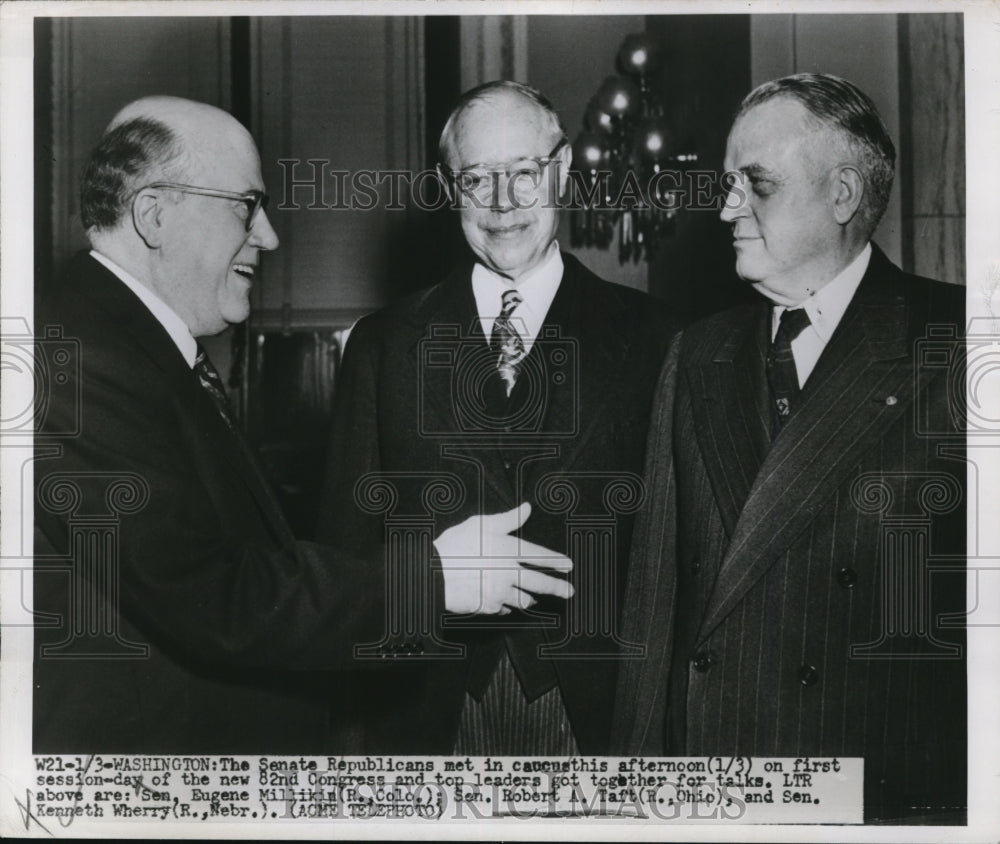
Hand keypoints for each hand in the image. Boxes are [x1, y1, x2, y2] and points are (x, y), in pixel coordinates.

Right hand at [433, 503, 573, 614]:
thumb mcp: (482, 523)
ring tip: (535, 599)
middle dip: (557, 588)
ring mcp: (500, 592)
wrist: (435, 574)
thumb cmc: (456, 545)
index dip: (556, 561)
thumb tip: (527, 508)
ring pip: (524, 600)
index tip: (568, 566)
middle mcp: (510, 573)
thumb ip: (508, 518)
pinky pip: (504, 609)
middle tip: (569, 591)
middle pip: (540, 583)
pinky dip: (508, 607)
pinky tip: (507, 605)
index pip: (540, 556)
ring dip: (531, 598)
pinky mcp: (489, 606)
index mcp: (510, 550)